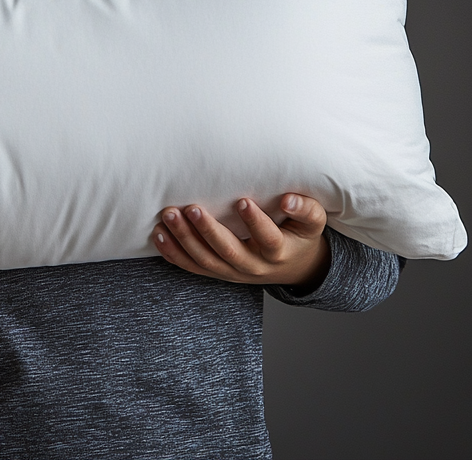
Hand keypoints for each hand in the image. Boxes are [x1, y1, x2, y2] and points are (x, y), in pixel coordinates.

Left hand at [153, 194, 329, 289]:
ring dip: (184, 240)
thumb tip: (289, 198)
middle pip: (228, 252)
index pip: (268, 239)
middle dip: (207, 230)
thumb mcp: (313, 223)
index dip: (255, 222)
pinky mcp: (218, 272)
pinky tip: (158, 235)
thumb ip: (306, 209)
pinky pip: (193, 267)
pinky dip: (173, 254)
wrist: (293, 266)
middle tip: (191, 208)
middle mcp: (254, 266)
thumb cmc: (299, 235)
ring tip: (168, 216)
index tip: (242, 201)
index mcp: (279, 251)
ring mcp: (233, 272)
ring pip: (206, 261)